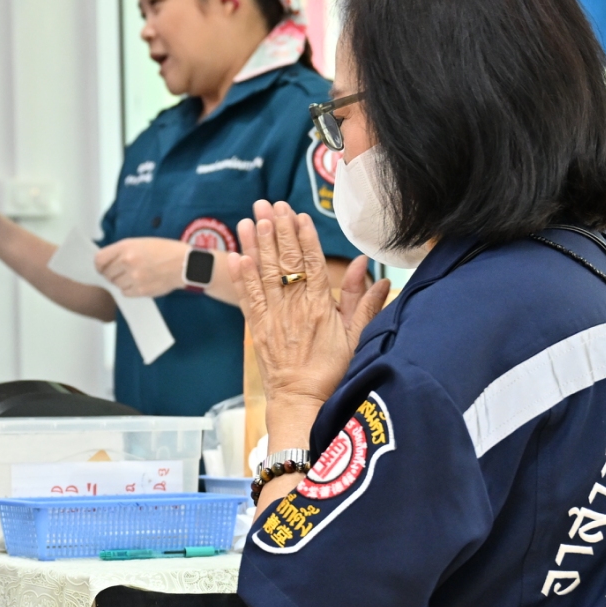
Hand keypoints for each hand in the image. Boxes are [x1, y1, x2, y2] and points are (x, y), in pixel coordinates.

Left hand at [95, 237, 194, 297]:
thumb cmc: (166, 251)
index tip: (101, 267)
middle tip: (122, 272)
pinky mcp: (141, 290)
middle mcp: (128, 261)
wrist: (184, 264)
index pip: (99, 259)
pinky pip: (125, 293)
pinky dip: (129, 290)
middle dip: (111, 274)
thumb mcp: (141, 243)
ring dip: (121, 282)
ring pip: (116, 284)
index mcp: (126, 247)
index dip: (99, 265)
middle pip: (107, 273)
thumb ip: (123, 251)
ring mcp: (134, 277)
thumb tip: (108, 262)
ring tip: (135, 276)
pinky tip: (139, 283)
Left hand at [228, 200, 387, 442]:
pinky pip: (247, 297)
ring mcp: (273, 317)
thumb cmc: (332, 371)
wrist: (302, 402)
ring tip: (250, 219)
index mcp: (320, 307)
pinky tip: (236, 256)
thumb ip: (363, 302)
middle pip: (285, 261)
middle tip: (269, 204)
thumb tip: (370, 270)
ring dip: (256, 245)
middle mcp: (294, 307)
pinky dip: (241, 277)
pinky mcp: (257, 328)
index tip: (297, 215)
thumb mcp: (357, 337)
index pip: (311, 264)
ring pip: (263, 274)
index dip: (304, 238)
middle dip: (276, 230)